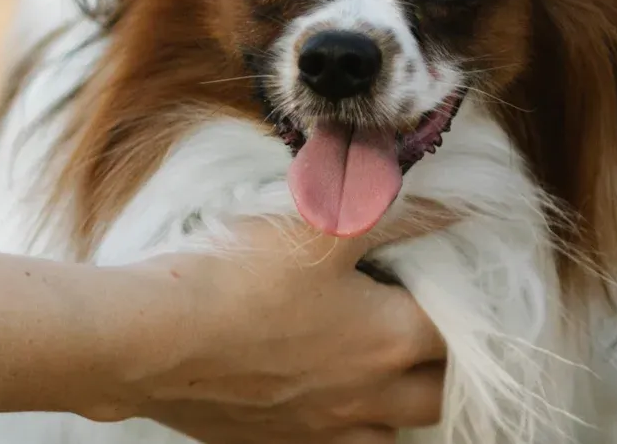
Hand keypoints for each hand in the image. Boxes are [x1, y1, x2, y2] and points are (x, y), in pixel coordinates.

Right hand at [127, 221, 446, 443]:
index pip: (461, 332)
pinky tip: (321, 396)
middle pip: (438, 395)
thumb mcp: (321, 227)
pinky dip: (342, 427)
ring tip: (377, 368)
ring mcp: (322, 429)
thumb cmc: (240, 280)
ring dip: (396, 404)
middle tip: (424, 328)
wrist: (154, 341)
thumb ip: (386, 207)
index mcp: (389, 339)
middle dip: (443, 366)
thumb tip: (447, 196)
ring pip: (390, 433)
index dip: (462, 306)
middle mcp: (368, 395)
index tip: (448, 281)